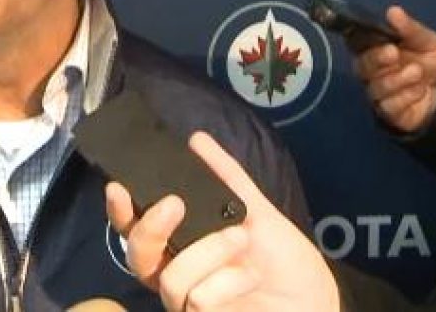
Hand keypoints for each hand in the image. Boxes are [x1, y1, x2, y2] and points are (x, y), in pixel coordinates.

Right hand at [105, 132, 338, 311]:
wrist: (317, 300)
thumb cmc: (284, 259)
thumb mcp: (257, 210)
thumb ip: (226, 177)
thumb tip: (196, 139)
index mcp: (181, 244)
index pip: (136, 229)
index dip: (120, 211)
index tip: (119, 187)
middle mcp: (177, 272)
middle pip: (137, 255)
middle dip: (150, 227)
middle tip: (175, 204)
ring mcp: (189, 302)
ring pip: (170, 278)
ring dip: (207, 252)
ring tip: (241, 237)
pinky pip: (198, 300)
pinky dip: (227, 282)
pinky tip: (251, 276)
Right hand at [353, 6, 435, 131]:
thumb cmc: (431, 59)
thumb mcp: (426, 40)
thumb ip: (409, 28)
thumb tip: (393, 11)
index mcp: (375, 50)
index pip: (357, 44)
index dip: (359, 40)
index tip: (370, 36)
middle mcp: (371, 72)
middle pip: (361, 66)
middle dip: (376, 58)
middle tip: (393, 52)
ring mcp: (378, 93)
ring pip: (376, 87)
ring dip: (397, 79)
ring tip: (417, 72)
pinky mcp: (387, 112)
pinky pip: (389, 105)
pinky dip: (406, 96)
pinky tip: (420, 91)